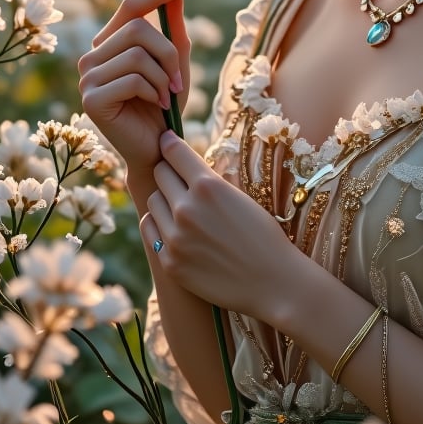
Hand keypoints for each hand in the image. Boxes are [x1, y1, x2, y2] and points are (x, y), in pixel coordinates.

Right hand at [78, 0, 191, 178]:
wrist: (158, 148)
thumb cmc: (165, 104)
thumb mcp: (176, 60)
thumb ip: (174, 24)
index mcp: (109, 43)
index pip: (129, 6)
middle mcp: (92, 56)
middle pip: (136, 27)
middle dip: (167, 52)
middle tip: (178, 80)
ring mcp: (87, 77)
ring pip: (137, 54)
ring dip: (164, 76)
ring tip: (166, 96)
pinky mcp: (91, 99)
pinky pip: (133, 79)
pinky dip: (154, 92)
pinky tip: (156, 106)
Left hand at [143, 129, 304, 325]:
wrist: (272, 281)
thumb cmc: (263, 236)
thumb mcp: (241, 197)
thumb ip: (212, 181)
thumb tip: (188, 165)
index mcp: (209, 186)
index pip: (173, 151)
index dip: (170, 143)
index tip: (167, 142)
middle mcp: (187, 208)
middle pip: (159, 173)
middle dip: (169, 171)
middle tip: (178, 177)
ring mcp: (175, 237)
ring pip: (152, 201)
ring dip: (164, 199)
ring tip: (181, 207)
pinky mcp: (170, 262)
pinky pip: (150, 230)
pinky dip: (158, 224)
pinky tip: (174, 227)